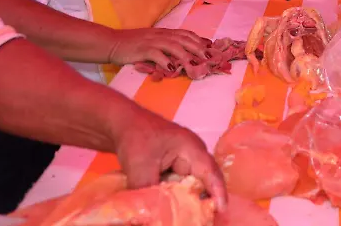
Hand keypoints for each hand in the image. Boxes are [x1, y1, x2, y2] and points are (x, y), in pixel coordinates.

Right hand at [108, 28, 211, 68]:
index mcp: (165, 32)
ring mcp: (152, 41)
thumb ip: (166, 45)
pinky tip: (172, 68)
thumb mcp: (153, 41)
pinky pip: (156, 54)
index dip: (199, 40)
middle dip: (198, 48)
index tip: (211, 48)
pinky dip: (165, 61)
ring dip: (186, 55)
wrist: (112, 43)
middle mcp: (161, 35)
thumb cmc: (132, 45)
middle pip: (184, 39)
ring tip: (195, 65)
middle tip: (208, 58)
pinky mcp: (142, 49)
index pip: (186, 34)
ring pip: (174, 46)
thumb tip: (182, 55)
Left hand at [112, 109, 226, 210]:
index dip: (217, 191)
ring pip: (192, 184)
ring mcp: (183, 160)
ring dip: (192, 199)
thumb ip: (148, 190)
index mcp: (191, 148)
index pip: (210, 172)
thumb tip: (149, 212)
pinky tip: (177, 209)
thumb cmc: (135, 137)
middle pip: (205, 179)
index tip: (221, 209)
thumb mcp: (140, 166)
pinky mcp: (172, 167)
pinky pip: (181, 184)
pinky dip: (179, 196)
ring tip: (195, 215)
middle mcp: (193, 154)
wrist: (120, 124)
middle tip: (209, 217)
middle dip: (208, 199)